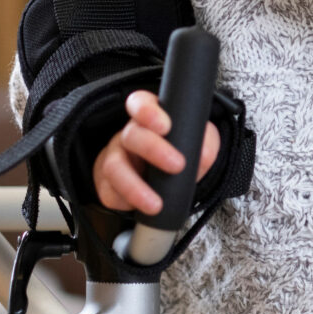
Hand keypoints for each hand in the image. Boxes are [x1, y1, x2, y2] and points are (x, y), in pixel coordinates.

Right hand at [92, 88, 221, 214]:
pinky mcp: (108, 185)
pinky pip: (109, 194)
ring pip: (114, 167)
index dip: (148, 111)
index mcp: (149, 119)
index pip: (140, 103)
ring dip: (135, 187)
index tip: (166, 125)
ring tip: (156, 204)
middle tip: (177, 165)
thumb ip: (204, 144)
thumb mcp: (197, 143)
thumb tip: (202, 155)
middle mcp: (129, 136)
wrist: (163, 183)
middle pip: (131, 135)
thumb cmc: (177, 155)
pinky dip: (126, 203)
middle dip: (153, 149)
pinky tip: (142, 209)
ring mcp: (115, 159)